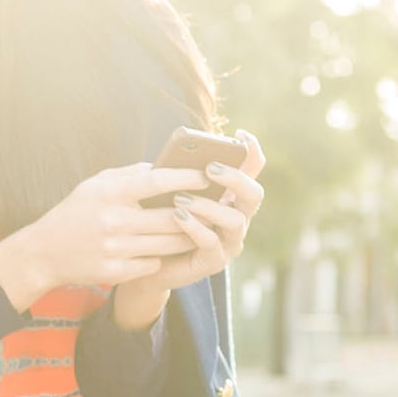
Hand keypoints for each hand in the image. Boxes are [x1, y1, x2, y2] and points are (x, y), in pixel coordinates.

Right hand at [0, 162, 207, 309]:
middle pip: (172, 217)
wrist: (43, 252)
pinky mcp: (114, 272)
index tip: (206, 176)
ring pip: (169, 243)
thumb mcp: (93, 185)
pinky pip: (153, 263)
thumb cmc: (74, 213)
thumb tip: (163, 166)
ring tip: (197, 230)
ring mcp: (114, 249)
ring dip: (187, 237)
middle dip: (196, 212)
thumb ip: (128, 174)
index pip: (157, 181)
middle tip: (212, 208)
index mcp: (109, 193)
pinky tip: (162, 252)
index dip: (186, 178)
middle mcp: (113, 221)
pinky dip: (160, 257)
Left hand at [113, 131, 266, 326]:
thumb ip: (179, 174)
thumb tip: (180, 150)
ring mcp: (229, 241)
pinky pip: (211, 242)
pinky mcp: (214, 262)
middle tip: (210, 168)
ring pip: (234, 220)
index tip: (241, 135)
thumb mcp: (167, 190)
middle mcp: (237, 217)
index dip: (252, 152)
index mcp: (230, 196)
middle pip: (253, 193)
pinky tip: (178, 216)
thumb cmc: (156, 219)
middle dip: (235, 178)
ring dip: (208, 206)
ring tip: (181, 198)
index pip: (251, 171)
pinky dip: (195, 227)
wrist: (143, 259)